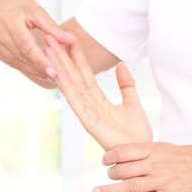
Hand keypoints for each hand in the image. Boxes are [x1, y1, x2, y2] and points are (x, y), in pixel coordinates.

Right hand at [0, 0, 73, 87]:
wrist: (2, 5)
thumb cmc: (23, 7)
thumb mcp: (39, 13)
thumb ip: (53, 28)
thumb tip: (70, 41)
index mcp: (9, 20)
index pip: (27, 46)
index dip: (41, 61)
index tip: (54, 72)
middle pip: (21, 56)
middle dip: (39, 69)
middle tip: (55, 78)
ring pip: (15, 61)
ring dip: (33, 71)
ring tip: (48, 77)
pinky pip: (10, 61)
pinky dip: (24, 67)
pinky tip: (36, 71)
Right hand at [44, 35, 152, 150]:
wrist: (142, 153)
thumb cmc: (136, 134)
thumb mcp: (133, 103)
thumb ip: (126, 84)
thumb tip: (122, 64)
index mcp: (98, 100)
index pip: (85, 74)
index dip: (77, 57)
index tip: (70, 39)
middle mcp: (89, 105)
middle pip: (74, 77)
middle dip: (62, 58)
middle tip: (50, 38)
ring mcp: (87, 113)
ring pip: (71, 86)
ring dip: (59, 67)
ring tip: (49, 50)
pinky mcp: (89, 122)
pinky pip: (76, 102)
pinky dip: (67, 87)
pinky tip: (59, 73)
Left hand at [95, 142, 191, 191]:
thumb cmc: (191, 157)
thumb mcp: (167, 147)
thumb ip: (148, 151)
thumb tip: (129, 153)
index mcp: (155, 150)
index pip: (124, 151)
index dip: (109, 156)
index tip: (105, 161)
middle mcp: (156, 164)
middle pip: (123, 170)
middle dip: (110, 174)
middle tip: (108, 177)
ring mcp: (164, 181)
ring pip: (131, 187)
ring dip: (111, 191)